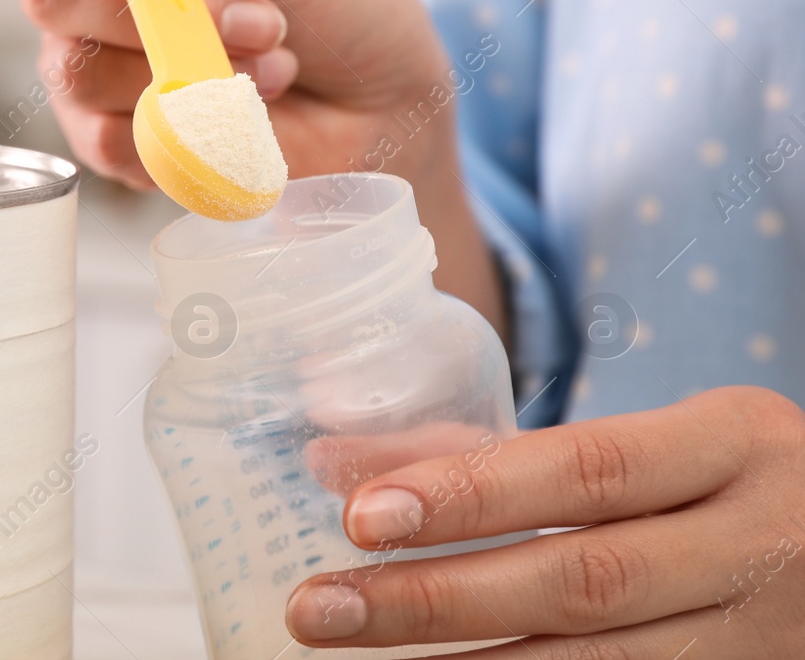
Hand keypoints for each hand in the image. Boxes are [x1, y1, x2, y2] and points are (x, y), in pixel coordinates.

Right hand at [21, 0, 501, 326]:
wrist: (384, 109)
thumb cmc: (336, 14)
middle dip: (157, 7)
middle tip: (260, 19)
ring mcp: (101, 75)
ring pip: (80, 70)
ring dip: (192, 69)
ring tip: (273, 66)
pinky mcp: (120, 148)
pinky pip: (111, 140)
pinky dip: (192, 126)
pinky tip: (244, 115)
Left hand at [285, 386, 804, 657]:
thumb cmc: (716, 484)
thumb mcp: (644, 441)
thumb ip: (494, 453)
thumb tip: (335, 463)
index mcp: (731, 443)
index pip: (584, 468)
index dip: (470, 495)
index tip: (360, 515)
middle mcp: (757, 542)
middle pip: (582, 581)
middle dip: (438, 599)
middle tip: (321, 608)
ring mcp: (764, 636)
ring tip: (359, 655)